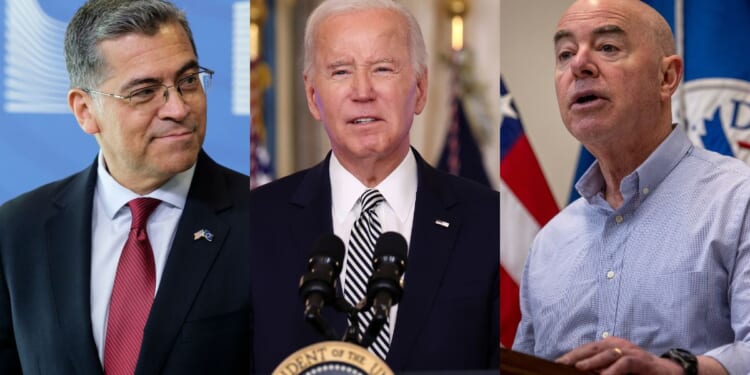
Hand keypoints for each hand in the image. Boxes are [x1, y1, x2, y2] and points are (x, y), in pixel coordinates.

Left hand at [555, 337, 682, 374]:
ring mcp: (628, 350)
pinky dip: (612, 371)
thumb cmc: (639, 372)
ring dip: (590, 362)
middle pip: (591, 348)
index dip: (571, 355)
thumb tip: (581, 372)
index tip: (556, 362)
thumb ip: (601, 368)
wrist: (668, 372)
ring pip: (605, 354)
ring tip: (577, 369)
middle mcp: (617, 344)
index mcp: (609, 344)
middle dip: (574, 357)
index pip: (585, 348)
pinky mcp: (639, 360)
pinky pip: (623, 364)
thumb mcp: (616, 369)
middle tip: (560, 364)